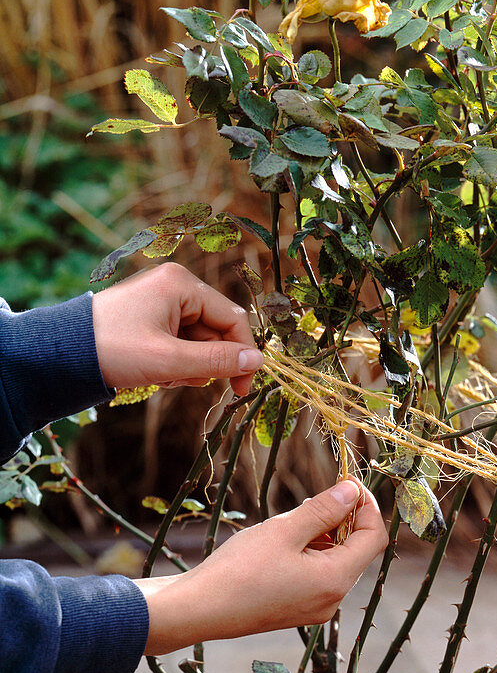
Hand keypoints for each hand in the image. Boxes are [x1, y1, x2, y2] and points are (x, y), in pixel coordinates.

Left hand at [92, 263, 262, 395]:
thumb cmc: (114, 349)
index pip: (232, 319)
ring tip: (162, 374)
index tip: (241, 388)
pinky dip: (174, 362)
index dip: (241, 355)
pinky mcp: (152, 318)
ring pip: (198, 342)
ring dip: (188, 366)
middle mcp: (176, 287)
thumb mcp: (170, 360)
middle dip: (204, 362)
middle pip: (215, 332)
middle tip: (183, 380)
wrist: (62, 354)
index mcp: (182, 284)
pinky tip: (154, 370)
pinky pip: (180, 344)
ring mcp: (163, 302)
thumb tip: (258, 362)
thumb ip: (218, 361)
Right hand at [136, 480, 387, 654]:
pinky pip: (318, 576)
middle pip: (357, 551)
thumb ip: (323, 510)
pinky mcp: (297, 610)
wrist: (199, 610)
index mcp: (335, 580)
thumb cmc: (239, 569)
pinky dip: (312, 553)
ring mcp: (315, 608)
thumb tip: (352, 491)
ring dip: (326, 535)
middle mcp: (332, 599)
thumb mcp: (284, 530)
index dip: (368, 507)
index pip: (373, 538)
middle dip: (345, 519)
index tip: (349, 484)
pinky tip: (286, 540)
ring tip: (297, 517)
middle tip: (322, 494)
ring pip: (336, 562)